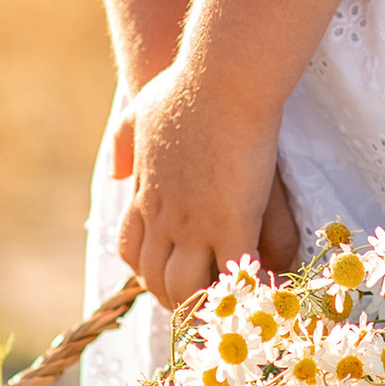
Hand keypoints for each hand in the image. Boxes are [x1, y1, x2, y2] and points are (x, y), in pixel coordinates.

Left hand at [114, 58, 290, 304]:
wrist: (218, 77)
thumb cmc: (185, 86)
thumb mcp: (140, 113)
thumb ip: (125, 144)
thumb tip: (117, 173)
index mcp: (146, 195)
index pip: (132, 251)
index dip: (149, 270)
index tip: (170, 275)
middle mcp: (164, 219)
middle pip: (157, 280)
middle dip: (178, 300)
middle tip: (206, 307)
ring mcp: (197, 225)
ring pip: (190, 289)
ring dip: (210, 305)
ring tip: (235, 308)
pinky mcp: (234, 222)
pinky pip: (236, 277)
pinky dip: (248, 294)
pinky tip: (267, 296)